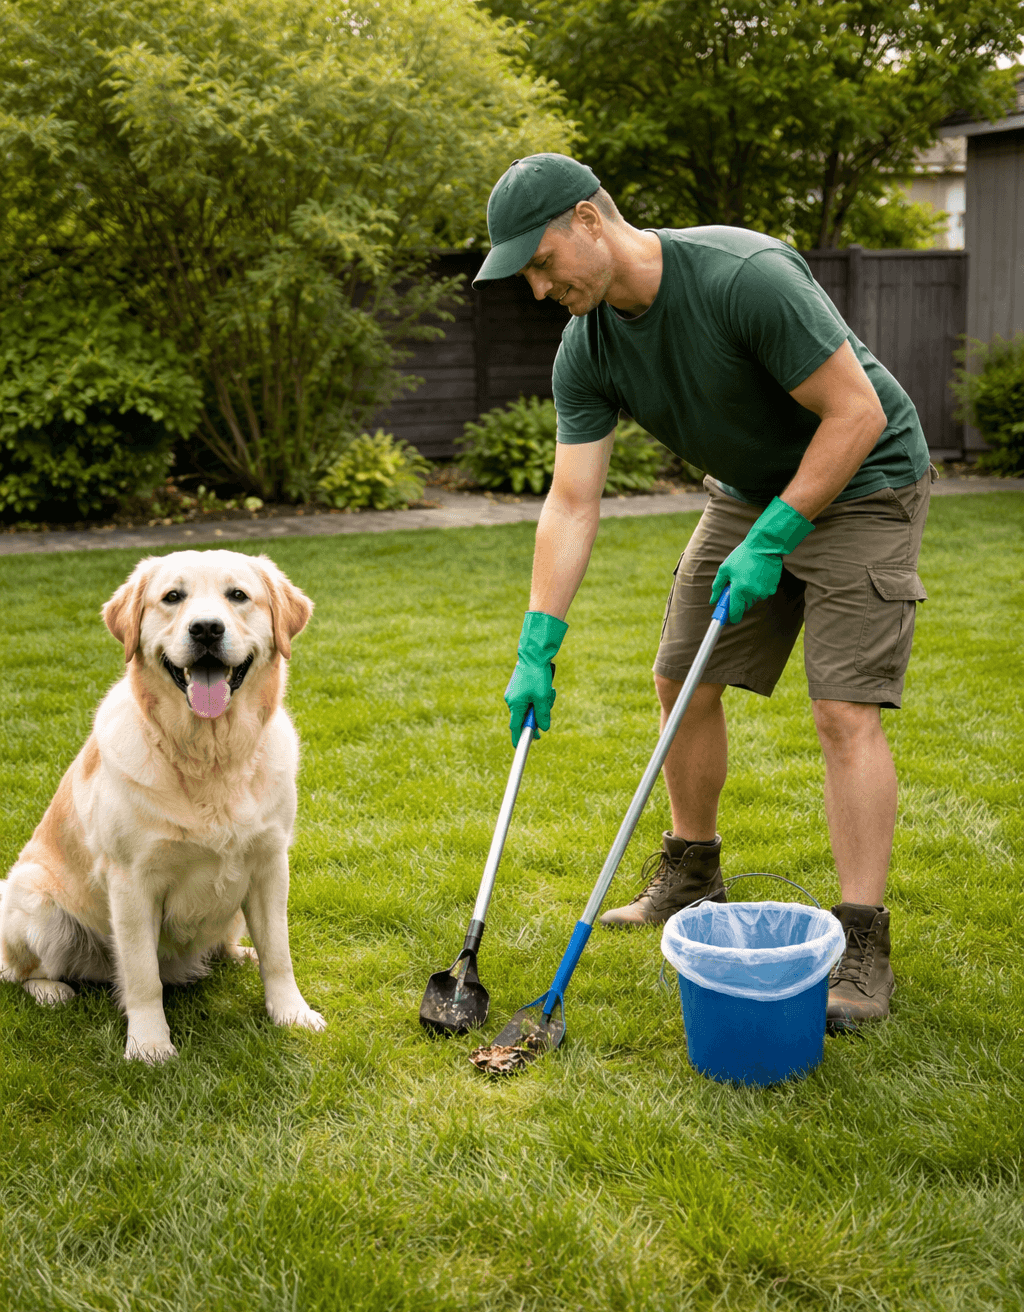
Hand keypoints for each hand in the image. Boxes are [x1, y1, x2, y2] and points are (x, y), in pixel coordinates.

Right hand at [504, 611, 566, 744]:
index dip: (519, 738)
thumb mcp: (543, 698)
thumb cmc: (538, 676)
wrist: (533, 654)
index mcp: (515, 704)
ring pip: (529, 707)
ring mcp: (514, 693)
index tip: (520, 747)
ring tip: (549, 692)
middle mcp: (512, 700)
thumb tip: (543, 728)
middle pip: (525, 717)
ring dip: (541, 704)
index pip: (516, 727)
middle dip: (538, 716)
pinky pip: (529, 699)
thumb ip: (542, 715)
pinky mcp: (518, 687)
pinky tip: (546, 687)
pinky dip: (538, 697)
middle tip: (548, 709)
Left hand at [710, 496, 814, 624]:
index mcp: (739, 590)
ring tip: (747, 576)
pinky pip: (762, 594)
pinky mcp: (772, 589)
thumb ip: (718, 587)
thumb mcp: (725, 569)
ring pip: (753, 600)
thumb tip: (713, 600)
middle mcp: (753, 594)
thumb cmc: (742, 556)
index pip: (735, 614)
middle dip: (739, 600)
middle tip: (736, 585)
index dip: (730, 618)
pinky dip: (758, 589)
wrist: (765, 546)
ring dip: (749, 594)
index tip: (726, 618)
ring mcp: (764, 592)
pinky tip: (757, 576)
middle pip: (744, 607)